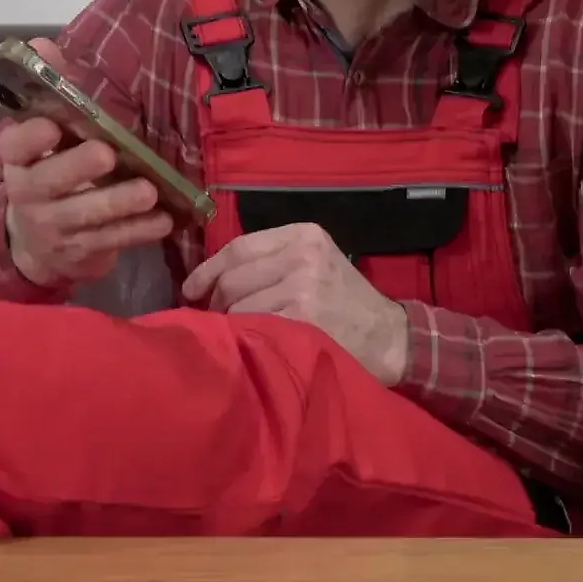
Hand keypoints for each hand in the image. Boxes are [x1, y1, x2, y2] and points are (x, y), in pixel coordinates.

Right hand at [0, 40, 172, 287]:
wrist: (37, 242)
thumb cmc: (52, 170)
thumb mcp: (47, 134)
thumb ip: (51, 88)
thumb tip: (41, 44)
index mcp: (18, 160)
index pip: (14, 147)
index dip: (30, 138)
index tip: (51, 127)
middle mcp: (30, 194)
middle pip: (49, 182)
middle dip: (77, 168)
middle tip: (106, 154)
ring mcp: (54, 227)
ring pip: (85, 217)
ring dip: (118, 203)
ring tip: (149, 191)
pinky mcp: (81, 252)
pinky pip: (112, 242)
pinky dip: (139, 231)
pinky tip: (165, 220)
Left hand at [180, 222, 410, 384]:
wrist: (391, 338)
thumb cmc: (349, 305)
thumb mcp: (318, 265)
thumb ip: (274, 261)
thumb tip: (211, 279)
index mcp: (305, 235)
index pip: (239, 247)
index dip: (208, 270)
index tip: (191, 290)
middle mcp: (302, 255)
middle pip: (233, 276)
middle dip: (216, 301)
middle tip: (217, 322)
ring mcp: (302, 286)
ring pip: (237, 304)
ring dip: (229, 324)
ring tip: (237, 336)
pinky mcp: (301, 318)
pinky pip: (251, 326)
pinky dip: (244, 338)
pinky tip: (250, 346)